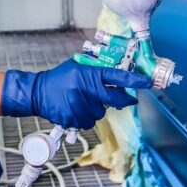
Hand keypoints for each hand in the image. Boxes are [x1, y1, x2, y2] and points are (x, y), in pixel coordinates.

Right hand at [0, 58, 151, 128]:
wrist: (38, 92)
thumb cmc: (61, 77)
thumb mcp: (79, 65)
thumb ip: (97, 68)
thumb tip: (120, 68)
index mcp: (89, 73)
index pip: (118, 77)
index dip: (135, 80)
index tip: (148, 82)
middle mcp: (86, 89)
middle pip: (115, 100)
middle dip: (123, 99)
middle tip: (126, 98)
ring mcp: (80, 105)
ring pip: (102, 112)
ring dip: (98, 108)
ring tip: (84, 100)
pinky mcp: (73, 118)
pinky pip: (90, 121)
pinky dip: (86, 116)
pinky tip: (77, 108)